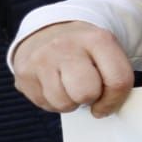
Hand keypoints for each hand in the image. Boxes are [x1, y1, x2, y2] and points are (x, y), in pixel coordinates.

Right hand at [12, 21, 135, 118]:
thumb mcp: (107, 51)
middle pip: (86, 93)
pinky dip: (53, 101)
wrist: (48, 32)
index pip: (117, 80)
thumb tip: (110, 108)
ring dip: (70, 102)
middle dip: (90, 98)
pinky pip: (45, 105)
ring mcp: (42, 59)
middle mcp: (67, 46)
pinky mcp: (24, 74)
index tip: (109, 102)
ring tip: (70, 86)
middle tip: (88, 89)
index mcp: (97, 39)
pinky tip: (55, 85)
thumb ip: (117, 76)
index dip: (115, 99)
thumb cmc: (84, 49)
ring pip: (64, 103)